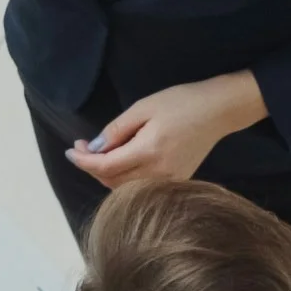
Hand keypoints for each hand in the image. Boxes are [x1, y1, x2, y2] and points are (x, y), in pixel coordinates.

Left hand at [66, 71, 268, 189]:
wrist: (219, 111)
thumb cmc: (182, 102)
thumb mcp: (144, 107)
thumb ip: (117, 130)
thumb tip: (95, 149)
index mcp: (149, 152)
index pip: (105, 167)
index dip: (84, 161)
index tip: (71, 150)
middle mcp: (159, 173)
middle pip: (112, 182)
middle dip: (92, 167)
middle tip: (83, 147)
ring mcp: (169, 182)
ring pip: (125, 189)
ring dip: (107, 174)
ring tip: (99, 153)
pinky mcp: (176, 183)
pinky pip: (141, 187)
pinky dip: (124, 178)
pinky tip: (120, 161)